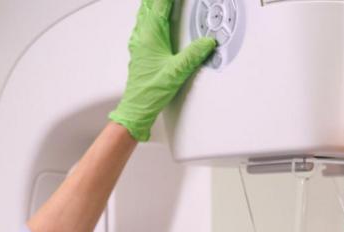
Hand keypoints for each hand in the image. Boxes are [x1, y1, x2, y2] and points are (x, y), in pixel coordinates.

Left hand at [108, 0, 216, 141]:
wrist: (137, 108)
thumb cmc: (150, 92)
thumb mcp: (177, 72)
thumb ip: (193, 55)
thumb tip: (206, 42)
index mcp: (150, 37)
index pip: (160, 6)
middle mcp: (142, 38)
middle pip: (148, 7)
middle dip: (157, 0)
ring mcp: (138, 44)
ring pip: (143, 16)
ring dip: (150, 5)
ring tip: (156, 2)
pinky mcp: (139, 52)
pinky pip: (142, 27)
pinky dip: (147, 17)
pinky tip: (148, 22)